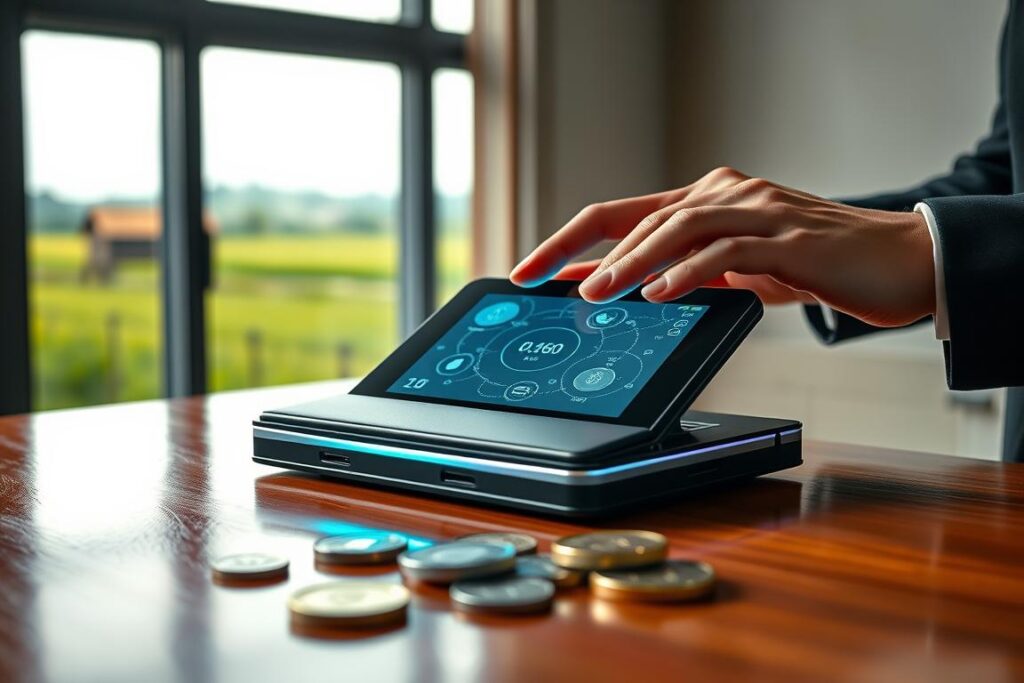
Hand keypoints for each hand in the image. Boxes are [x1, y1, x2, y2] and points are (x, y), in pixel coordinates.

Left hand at [510, 166, 935, 327]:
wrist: (898, 262)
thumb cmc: (814, 265)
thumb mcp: (732, 270)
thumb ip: (679, 272)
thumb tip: (618, 288)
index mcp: (706, 199)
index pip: (621, 214)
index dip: (568, 240)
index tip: (527, 269)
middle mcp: (726, 195)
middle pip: (641, 217)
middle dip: (589, 254)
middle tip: (551, 287)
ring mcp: (759, 211)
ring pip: (680, 226)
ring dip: (633, 262)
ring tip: (600, 294)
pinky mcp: (790, 238)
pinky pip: (729, 251)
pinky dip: (691, 272)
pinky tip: (662, 293)